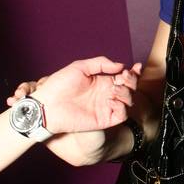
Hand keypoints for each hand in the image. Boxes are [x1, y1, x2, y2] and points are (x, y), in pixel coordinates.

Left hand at [7, 58, 141, 134]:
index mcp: (102, 82)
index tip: (135, 67)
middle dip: (132, 81)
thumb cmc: (59, 85)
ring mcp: (106, 107)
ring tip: (116, 88)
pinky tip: (111, 100)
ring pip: (129, 101)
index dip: (133, 72)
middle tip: (125, 76)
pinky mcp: (104, 120)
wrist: (48, 105)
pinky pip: (121, 115)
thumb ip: (101, 63)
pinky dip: (122, 107)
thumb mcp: (79, 67)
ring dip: (127, 93)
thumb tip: (121, 65)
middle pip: (130, 88)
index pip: (123, 77)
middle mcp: (106, 94)